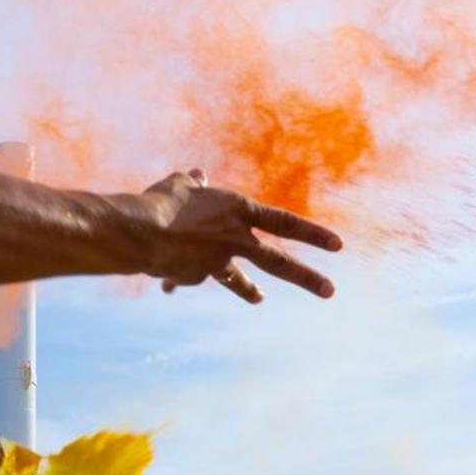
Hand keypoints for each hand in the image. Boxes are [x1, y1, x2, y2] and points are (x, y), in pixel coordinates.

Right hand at [133, 170, 340, 302]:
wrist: (137, 235)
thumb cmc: (160, 202)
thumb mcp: (179, 184)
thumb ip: (193, 183)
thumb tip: (198, 176)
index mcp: (238, 210)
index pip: (284, 222)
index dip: (312, 233)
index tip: (338, 245)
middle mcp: (234, 239)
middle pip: (278, 261)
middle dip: (306, 277)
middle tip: (330, 291)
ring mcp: (217, 263)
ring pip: (238, 280)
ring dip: (249, 291)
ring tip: (259, 298)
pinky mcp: (195, 278)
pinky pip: (189, 275)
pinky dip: (178, 275)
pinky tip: (164, 279)